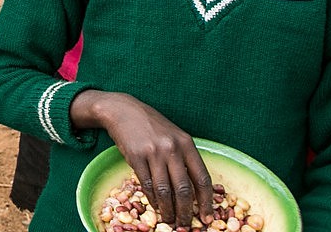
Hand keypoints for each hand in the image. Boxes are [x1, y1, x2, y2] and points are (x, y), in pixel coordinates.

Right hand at [73, 91, 213, 228]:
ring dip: (168, 210)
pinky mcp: (136, 157)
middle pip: (183, 189)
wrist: (123, 110)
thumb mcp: (174, 137)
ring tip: (169, 220)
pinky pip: (147, 185)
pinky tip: (155, 206)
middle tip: (185, 225)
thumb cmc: (152, 126)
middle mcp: (172, 148)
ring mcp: (153, 152)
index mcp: (186, 143)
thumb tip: (195, 191)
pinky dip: (152, 200)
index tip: (207, 217)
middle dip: (185, 212)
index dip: (206, 201)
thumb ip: (184, 159)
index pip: (202, 178)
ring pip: (164, 191)